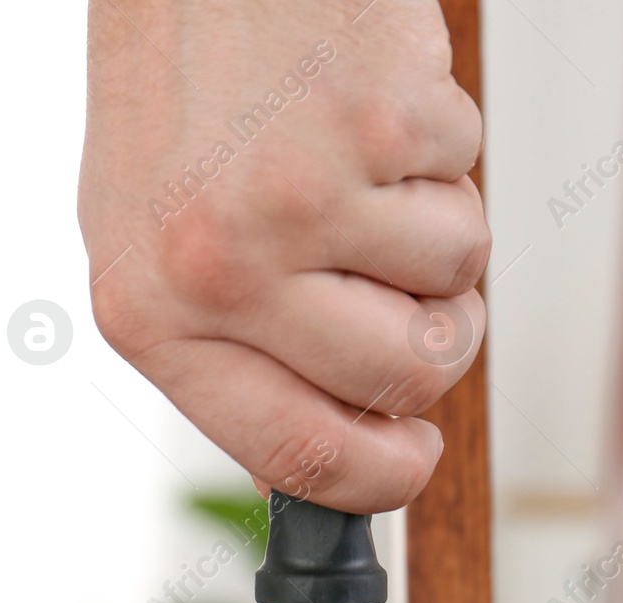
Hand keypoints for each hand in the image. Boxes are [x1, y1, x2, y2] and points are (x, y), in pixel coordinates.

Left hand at [78, 0, 487, 512]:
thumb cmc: (177, 104)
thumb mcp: (156, 251)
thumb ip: (233, 357)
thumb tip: (321, 455)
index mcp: (152, 318)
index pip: (297, 453)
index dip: (379, 478)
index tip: (413, 461)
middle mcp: (220, 267)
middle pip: (406, 376)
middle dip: (436, 337)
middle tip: (403, 281)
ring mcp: (302, 193)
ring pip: (458, 276)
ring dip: (437, 227)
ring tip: (360, 167)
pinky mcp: (377, 119)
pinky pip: (470, 176)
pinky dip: (440, 146)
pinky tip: (368, 110)